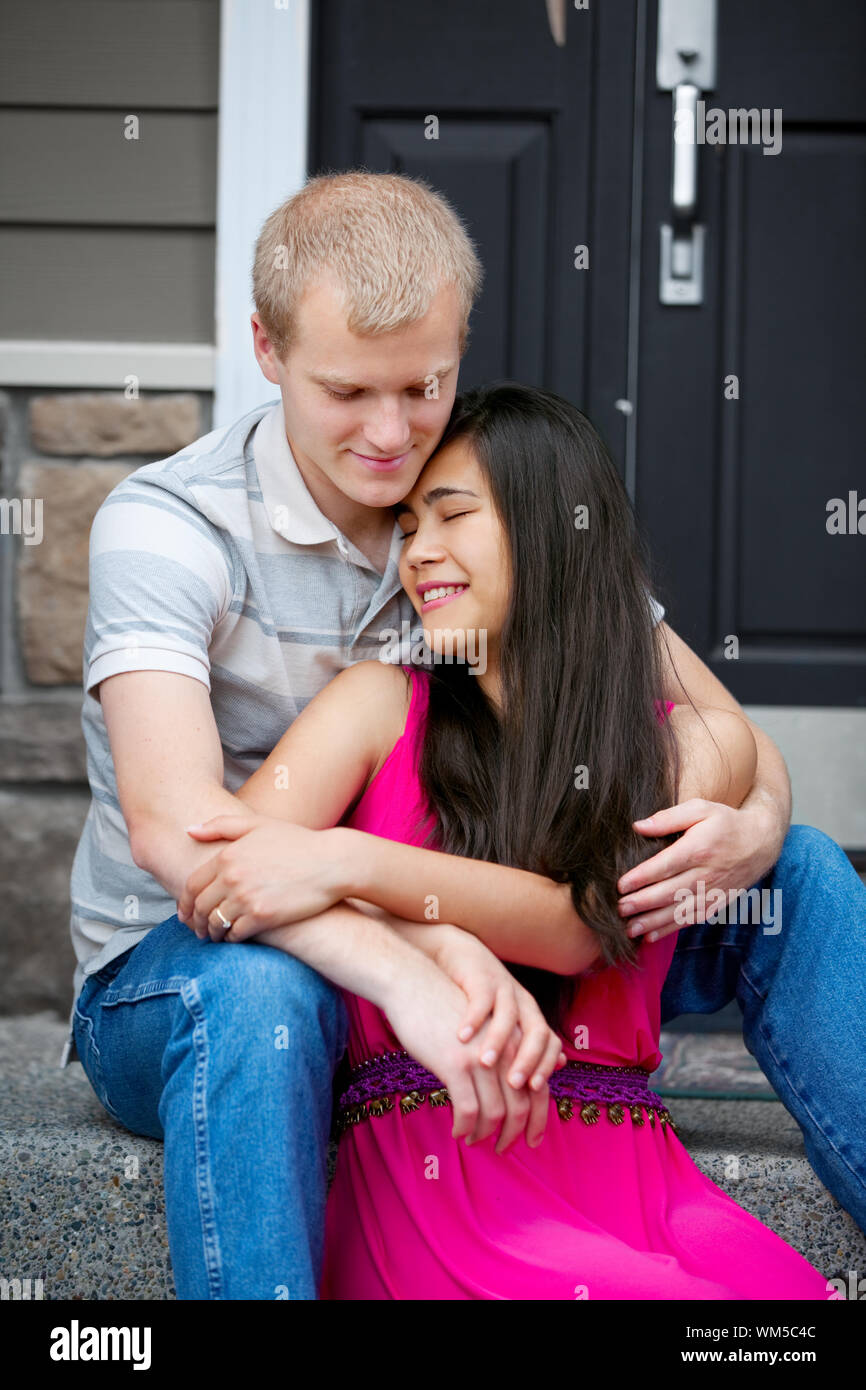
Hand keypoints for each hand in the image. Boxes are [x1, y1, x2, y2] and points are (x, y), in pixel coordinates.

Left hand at [176, 812, 346, 940]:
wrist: (332, 862)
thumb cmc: (297, 842)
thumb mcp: (258, 824)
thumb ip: (221, 825)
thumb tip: (189, 830)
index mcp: (227, 855)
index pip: (191, 886)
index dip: (184, 904)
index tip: (186, 914)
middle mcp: (232, 877)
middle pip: (200, 907)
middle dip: (195, 922)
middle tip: (197, 930)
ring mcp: (247, 897)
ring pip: (215, 923)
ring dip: (211, 933)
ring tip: (214, 936)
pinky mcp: (263, 916)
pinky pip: (235, 934)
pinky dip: (231, 938)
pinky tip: (235, 937)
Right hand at [379, 949, 558, 1153]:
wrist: (413, 983)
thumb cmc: (447, 1006)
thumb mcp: (484, 1023)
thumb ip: (507, 1048)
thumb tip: (522, 1079)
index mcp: (517, 1038)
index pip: (540, 1087)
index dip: (539, 1118)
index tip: (530, 1139)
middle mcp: (507, 1049)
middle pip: (523, 1104)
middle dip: (515, 1133)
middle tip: (502, 1149)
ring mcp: (482, 1057)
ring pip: (495, 1111)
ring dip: (486, 1133)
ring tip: (475, 1140)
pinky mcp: (456, 1063)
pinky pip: (467, 1108)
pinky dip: (464, 1126)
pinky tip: (457, 1131)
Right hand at [428, 923, 565, 1084]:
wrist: (453, 957)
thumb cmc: (473, 1001)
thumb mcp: (500, 1024)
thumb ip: (520, 1051)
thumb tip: (542, 1084)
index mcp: (529, 1017)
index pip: (549, 1045)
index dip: (545, 1068)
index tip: (531, 1093)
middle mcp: (521, 1003)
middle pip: (536, 1033)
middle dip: (527, 1062)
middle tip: (512, 1085)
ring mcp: (501, 989)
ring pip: (509, 1017)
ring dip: (498, 1041)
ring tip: (484, 1064)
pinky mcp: (479, 978)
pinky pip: (481, 999)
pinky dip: (474, 1018)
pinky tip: (462, 1037)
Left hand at [617, 799, 777, 941]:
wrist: (762, 842)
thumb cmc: (726, 822)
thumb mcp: (701, 809)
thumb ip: (669, 817)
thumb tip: (638, 826)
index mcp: (699, 848)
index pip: (666, 865)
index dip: (642, 877)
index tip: (621, 885)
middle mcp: (706, 874)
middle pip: (670, 892)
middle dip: (643, 903)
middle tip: (619, 909)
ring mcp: (712, 892)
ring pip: (679, 911)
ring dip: (653, 922)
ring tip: (630, 929)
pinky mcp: (716, 903)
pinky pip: (691, 919)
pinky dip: (670, 929)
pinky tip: (650, 936)